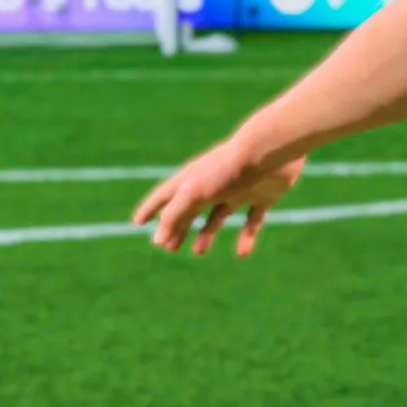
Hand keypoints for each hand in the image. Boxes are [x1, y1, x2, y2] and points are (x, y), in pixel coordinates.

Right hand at [131, 140, 306, 256]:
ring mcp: (238, 189)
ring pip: (218, 216)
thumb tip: (156, 240)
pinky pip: (252, 221)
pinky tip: (241, 253)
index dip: (150, 209)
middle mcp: (213, 184)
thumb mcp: (193, 193)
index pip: (165, 196)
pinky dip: (246, 237)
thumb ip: (174, 215)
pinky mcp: (262, 196)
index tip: (137, 222)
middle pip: (190, 209)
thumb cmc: (227, 169)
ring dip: (206, 234)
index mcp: (192, 179)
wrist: (269, 152)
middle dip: (178, 227)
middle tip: (169, 248)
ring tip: (198, 251)